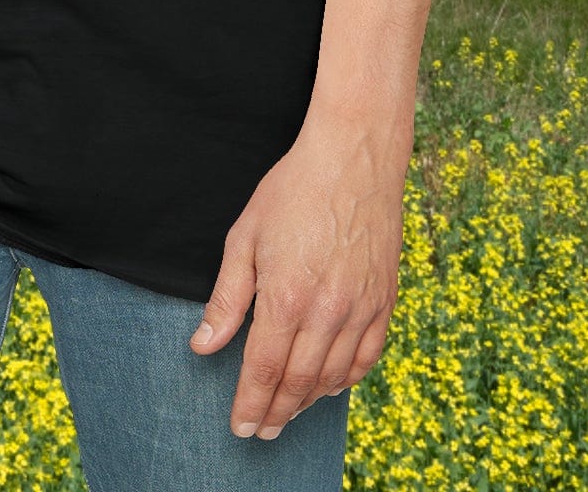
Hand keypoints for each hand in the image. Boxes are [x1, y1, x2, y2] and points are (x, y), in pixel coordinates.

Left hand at [189, 115, 407, 438]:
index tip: (240, 428)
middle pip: (298, 383)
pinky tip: (330, 385)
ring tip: (289, 413)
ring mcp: (360, 308)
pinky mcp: (384, 300)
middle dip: (276, 413)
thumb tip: (203, 345)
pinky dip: (347, 379)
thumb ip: (228, 298)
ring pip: (333, 377)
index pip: (263, 371)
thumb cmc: (293, 189)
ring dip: (309, 402)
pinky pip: (367, 357)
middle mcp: (327, 312)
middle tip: (261, 431)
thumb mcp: (245, 236)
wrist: (353, 157)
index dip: (250, 405)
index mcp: (287, 297)